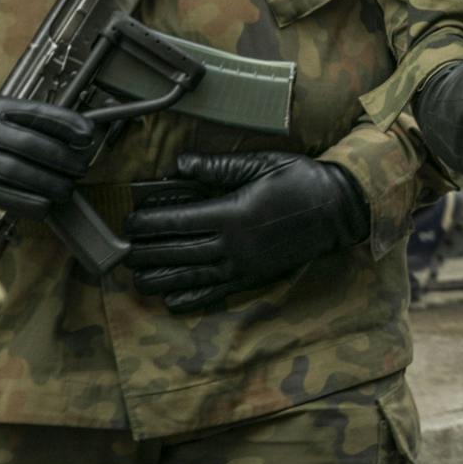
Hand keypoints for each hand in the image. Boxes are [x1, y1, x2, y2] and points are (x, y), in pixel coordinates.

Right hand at [0, 98, 100, 218]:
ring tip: (66, 190)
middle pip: (34, 145)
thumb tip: (70, 132)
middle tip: (80, 169)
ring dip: (49, 183)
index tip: (88, 134)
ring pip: (19, 171)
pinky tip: (43, 207)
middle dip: (63, 159)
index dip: (69, 125)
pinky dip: (26, 203)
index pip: (40, 114)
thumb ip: (20, 117)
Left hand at [123, 152, 369, 311]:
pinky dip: (190, 299)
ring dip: (160, 279)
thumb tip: (179, 164)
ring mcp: (242, 266)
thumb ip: (218, 167)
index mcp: (232, 213)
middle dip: (145, 253)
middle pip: (176, 253)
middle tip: (124, 251)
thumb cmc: (300, 180)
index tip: (130, 223)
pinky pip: (215, 294)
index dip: (149, 224)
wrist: (338, 210)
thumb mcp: (262, 163)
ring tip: (138, 277)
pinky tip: (171, 300)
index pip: (177, 222)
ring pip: (190, 278)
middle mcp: (233, 244)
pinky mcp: (252, 278)